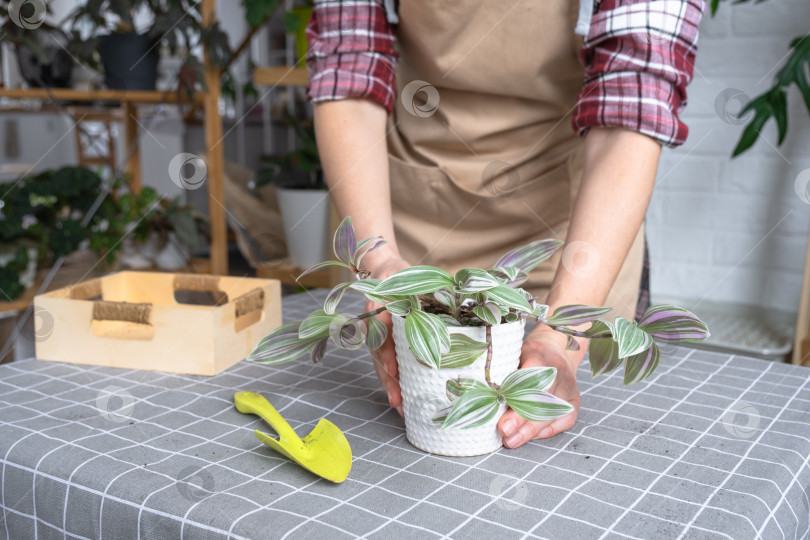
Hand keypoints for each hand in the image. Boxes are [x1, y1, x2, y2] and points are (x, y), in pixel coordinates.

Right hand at [362, 247, 409, 416]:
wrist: (383, 270)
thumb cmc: (400, 274)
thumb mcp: (409, 276)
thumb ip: (424, 288)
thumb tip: (454, 298)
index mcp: (380, 305)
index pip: (380, 330)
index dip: (386, 351)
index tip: (394, 368)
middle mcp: (374, 323)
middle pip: (378, 354)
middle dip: (388, 378)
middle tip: (398, 399)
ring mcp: (376, 334)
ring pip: (380, 363)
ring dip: (389, 384)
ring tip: (400, 406)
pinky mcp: (383, 342)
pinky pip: (385, 362)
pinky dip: (391, 379)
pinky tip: (400, 397)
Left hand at [497, 329, 585, 447]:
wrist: (556, 351)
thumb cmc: (527, 354)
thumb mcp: (513, 354)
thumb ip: (502, 371)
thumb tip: (483, 396)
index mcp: (539, 355)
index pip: (529, 378)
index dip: (515, 398)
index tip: (502, 415)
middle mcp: (558, 372)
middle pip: (541, 399)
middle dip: (522, 419)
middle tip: (505, 432)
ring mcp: (569, 388)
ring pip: (551, 413)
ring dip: (530, 430)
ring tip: (511, 440)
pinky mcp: (574, 402)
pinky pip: (561, 421)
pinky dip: (543, 432)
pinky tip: (527, 437)